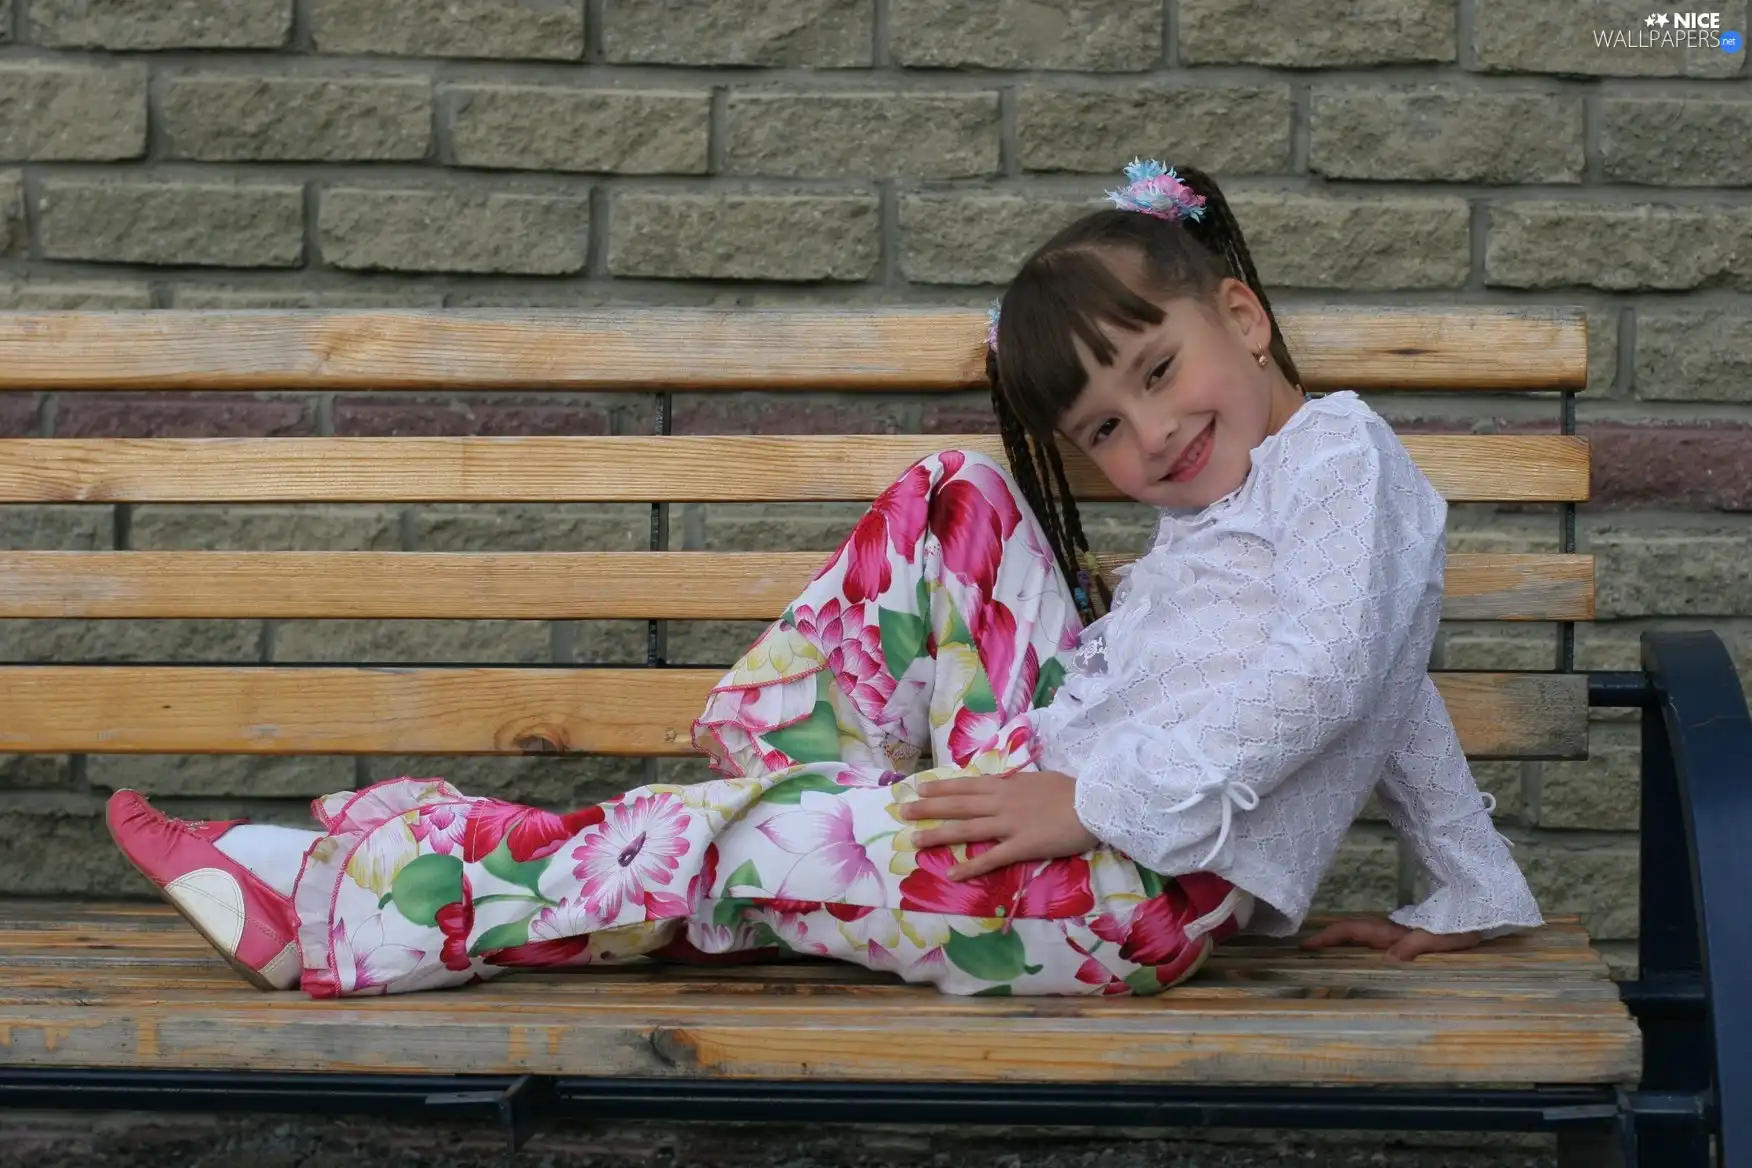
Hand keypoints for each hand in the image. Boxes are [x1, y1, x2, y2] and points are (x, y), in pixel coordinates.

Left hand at [897, 770, 1098, 880]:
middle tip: (902, 810)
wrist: (1096, 803)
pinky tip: (951, 874)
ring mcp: (1010, 824)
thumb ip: (1020, 787)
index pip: (967, 784)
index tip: (920, 788)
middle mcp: (1002, 802)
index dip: (942, 787)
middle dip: (929, 807)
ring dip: (938, 834)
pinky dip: (970, 866)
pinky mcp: (1022, 845)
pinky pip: (991, 858)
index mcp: (1008, 785)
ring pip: (967, 828)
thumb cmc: (1073, 791)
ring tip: (913, 839)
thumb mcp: (1040, 781)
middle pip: (959, 804)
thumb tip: (1007, 788)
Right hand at [1300, 916, 1482, 961]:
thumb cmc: (1461, 927)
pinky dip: (1356, 948)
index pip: (1352, 930)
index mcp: (1392, 931)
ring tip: (1321, 956)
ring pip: (1360, 938)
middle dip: (1327, 938)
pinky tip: (1355, 959)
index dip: (1329, 936)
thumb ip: (1415, 945)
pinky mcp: (1406, 942)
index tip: (1306, 944)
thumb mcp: (1440, 937)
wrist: (1480, 915)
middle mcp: (1389, 933)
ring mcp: (1396, 936)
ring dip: (1340, 942)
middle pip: (1351, 932)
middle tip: (1304, 950)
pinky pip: (1373, 944)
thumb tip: (1387, 960)